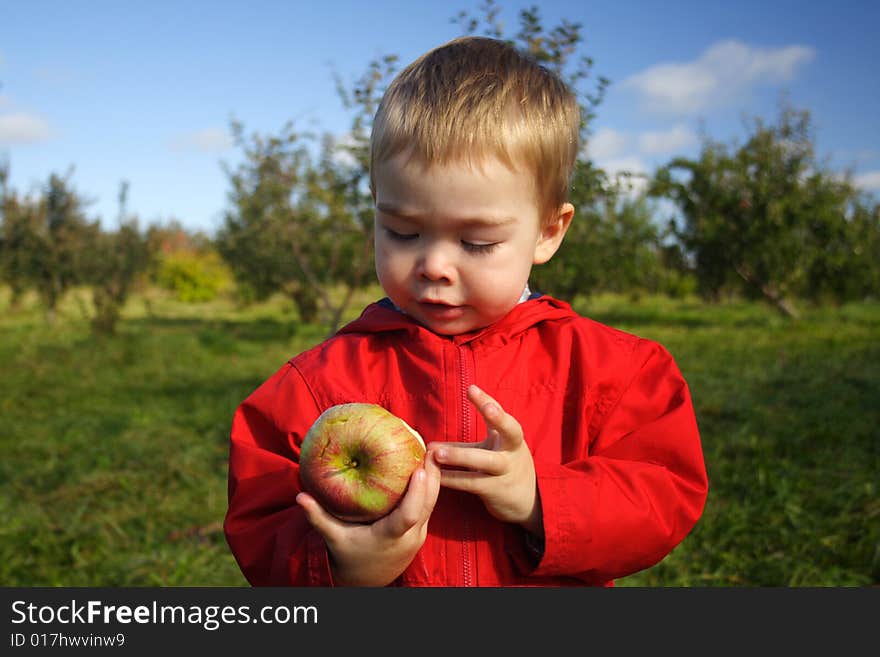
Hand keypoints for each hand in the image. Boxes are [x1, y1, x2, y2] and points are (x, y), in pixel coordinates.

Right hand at [296, 452, 440, 585]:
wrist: (366, 581)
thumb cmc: (348, 556)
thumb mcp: (333, 538)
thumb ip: (318, 517)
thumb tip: (300, 496)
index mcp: (390, 537)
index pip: (410, 515)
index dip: (417, 492)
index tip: (420, 469)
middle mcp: (410, 536)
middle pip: (429, 503)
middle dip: (432, 475)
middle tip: (430, 447)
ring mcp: (419, 534)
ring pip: (433, 502)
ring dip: (434, 477)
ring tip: (430, 450)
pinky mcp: (421, 530)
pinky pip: (429, 504)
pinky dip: (429, 485)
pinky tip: (425, 465)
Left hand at [428, 385, 542, 537]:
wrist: (527, 502)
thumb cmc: (504, 469)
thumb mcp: (492, 452)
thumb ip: (464, 446)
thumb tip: (431, 445)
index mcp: (510, 437)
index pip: (501, 414)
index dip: (488, 401)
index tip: (471, 389)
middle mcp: (512, 451)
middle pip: (511, 430)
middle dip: (499, 417)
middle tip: (487, 407)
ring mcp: (506, 470)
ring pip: (486, 461)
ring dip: (460, 456)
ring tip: (436, 453)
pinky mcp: (497, 490)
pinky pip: (474, 483)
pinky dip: (454, 479)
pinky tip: (437, 477)